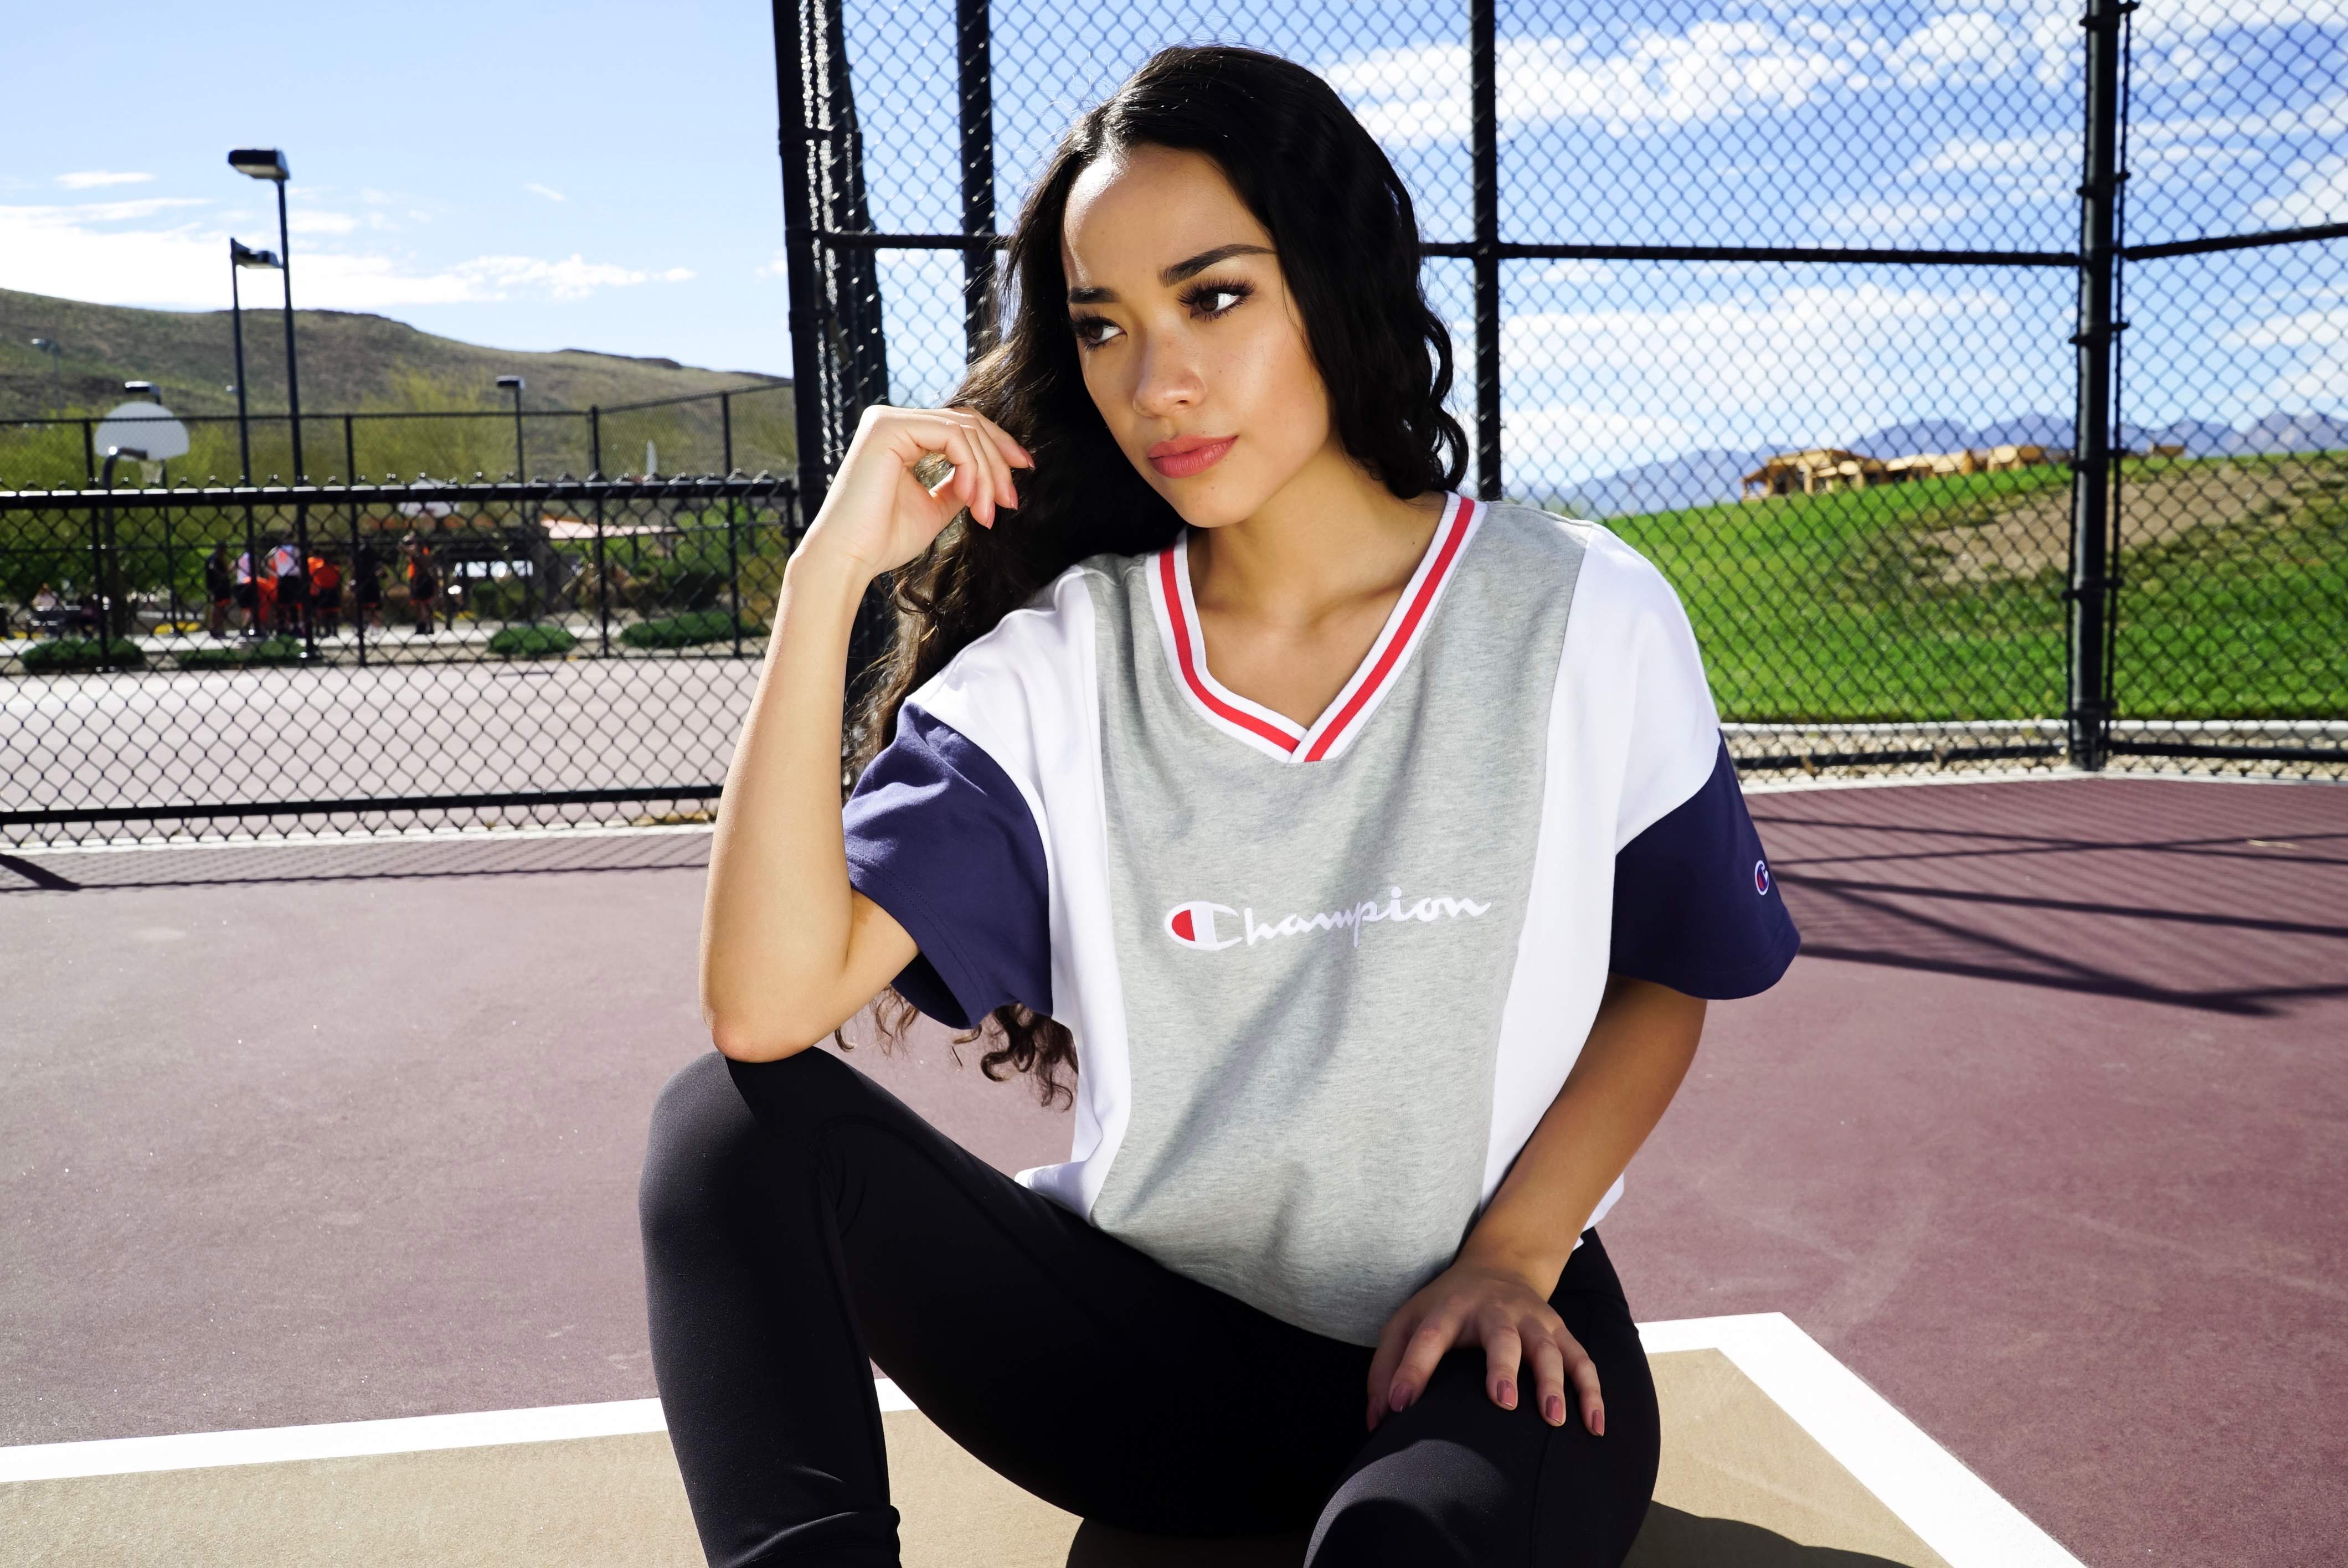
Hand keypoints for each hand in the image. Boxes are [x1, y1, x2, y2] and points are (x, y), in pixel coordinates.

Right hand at [797, 402, 1032, 580]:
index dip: (998, 447)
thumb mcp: (936, 507)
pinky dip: (971, 467)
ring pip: (964, 429)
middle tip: (1010, 500)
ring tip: (988, 511)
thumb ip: (960, 484)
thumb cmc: (883, 540)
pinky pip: (951, 435)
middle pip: (967, 423)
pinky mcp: (886, 428)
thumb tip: (990, 476)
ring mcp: (888, 420)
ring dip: (987, 472)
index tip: (1024, 472)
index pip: (961, 427)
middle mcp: (892, 421)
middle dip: (998, 461)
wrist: (849, 558)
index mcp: (901, 435)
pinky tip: (970, 496)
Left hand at [1364, 1258, 1602, 1436]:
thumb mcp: (1405, 1322)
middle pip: (1501, 1336)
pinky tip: (1593, 1426)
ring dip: (1553, 1381)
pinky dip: (1591, 1391)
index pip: (1426, 1337)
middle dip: (1503, 1365)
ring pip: (1548, 1347)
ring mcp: (1532, 1320)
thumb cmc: (1443, 1306)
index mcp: (1448, 1309)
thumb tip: (1377, 1420)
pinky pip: (1582, 1360)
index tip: (1401, 1406)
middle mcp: (1494, 1311)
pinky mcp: (1559, 1331)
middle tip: (1503, 1399)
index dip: (1411, 1370)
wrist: (1498, 1264)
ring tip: (1552, 1418)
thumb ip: (1386, 1368)